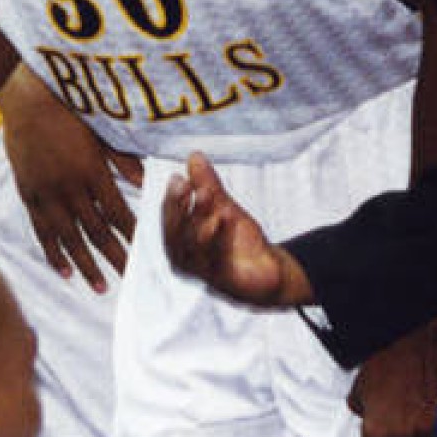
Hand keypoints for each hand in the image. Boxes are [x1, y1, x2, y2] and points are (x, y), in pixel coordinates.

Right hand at [3, 73, 143, 292]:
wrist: (27, 101)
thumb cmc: (71, 112)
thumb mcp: (101, 132)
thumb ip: (122, 159)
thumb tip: (144, 182)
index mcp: (92, 172)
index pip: (117, 213)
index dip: (132, 235)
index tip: (147, 254)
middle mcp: (70, 188)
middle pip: (97, 232)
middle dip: (115, 258)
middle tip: (131, 281)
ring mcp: (47, 194)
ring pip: (70, 239)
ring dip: (87, 265)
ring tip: (101, 287)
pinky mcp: (29, 195)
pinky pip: (42, 231)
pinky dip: (54, 253)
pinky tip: (66, 273)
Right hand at [162, 153, 313, 305]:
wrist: (268, 271)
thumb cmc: (238, 242)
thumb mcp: (223, 207)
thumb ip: (207, 185)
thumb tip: (195, 156)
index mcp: (179, 241)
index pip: (168, 218)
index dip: (171, 199)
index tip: (176, 177)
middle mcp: (184, 258)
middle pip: (174, 232)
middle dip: (178, 207)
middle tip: (185, 184)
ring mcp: (202, 271)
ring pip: (194, 244)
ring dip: (199, 217)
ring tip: (206, 194)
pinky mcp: (222, 280)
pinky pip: (218, 258)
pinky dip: (220, 236)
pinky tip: (224, 216)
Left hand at [351, 314, 436, 436]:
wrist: (412, 338)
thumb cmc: (386, 360)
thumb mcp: (360, 391)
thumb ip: (363, 415)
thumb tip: (369, 421)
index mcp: (377, 434)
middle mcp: (403, 436)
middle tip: (400, 429)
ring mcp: (429, 429)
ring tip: (418, 418)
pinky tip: (434, 412)